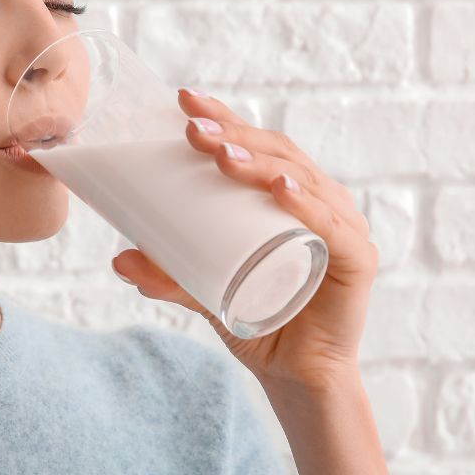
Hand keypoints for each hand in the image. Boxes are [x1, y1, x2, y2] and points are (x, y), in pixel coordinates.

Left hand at [111, 88, 379, 392]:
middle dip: (234, 134)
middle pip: (278, 153)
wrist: (294, 375)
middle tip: (191, 129)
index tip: (183, 100)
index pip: (256, 143)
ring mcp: (342, 228)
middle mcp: (319, 201)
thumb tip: (118, 259)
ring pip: (301, 181)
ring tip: (221, 155)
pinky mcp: (356, 262)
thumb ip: (165, 275)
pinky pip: (332, 228)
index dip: (225, 116)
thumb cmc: (255, 316)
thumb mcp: (201, 289)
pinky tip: (281, 189)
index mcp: (286, 194)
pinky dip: (307, 206)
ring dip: (260, 162)